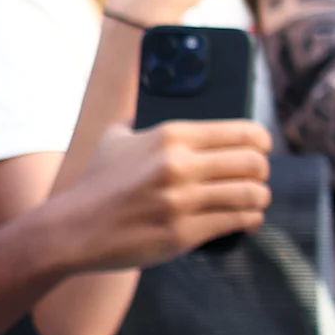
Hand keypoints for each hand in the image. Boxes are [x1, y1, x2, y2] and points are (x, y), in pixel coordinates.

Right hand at [50, 121, 273, 270]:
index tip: (262, 147)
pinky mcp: (183, 232)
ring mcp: (182, 200)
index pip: (242, 131)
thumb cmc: (98, 183)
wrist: (72, 229)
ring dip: (259, 198)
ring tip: (255, 200)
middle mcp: (179, 165)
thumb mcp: (117, 138)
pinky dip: (249, 220)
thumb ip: (143, 122)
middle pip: (253, 163)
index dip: (261, 141)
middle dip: (261, 171)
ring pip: (251, 194)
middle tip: (257, 176)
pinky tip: (248, 220)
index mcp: (170, 135)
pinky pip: (236, 221)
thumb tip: (161, 101)